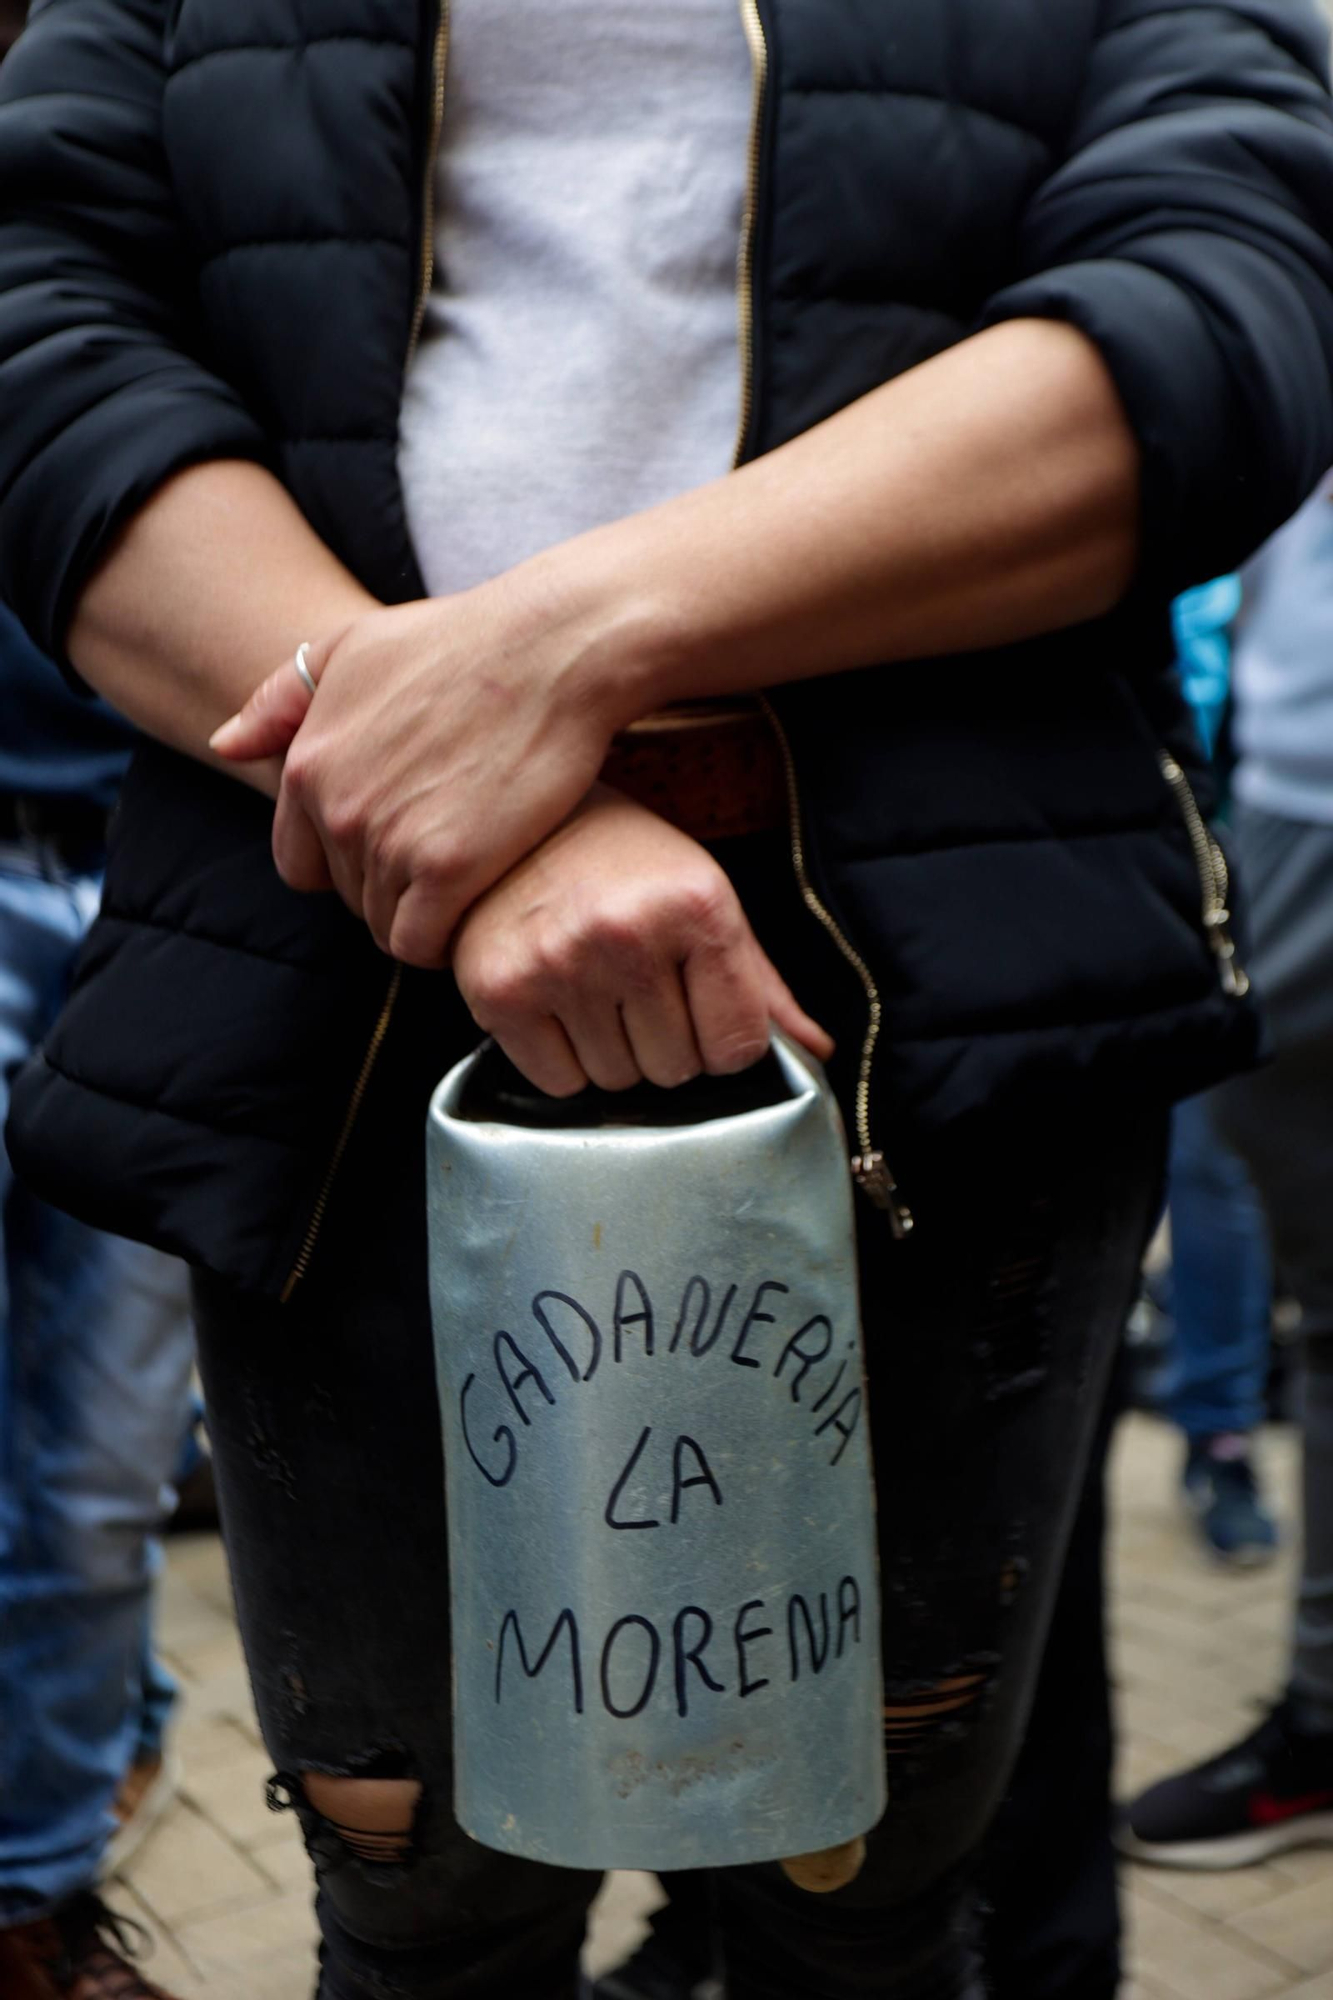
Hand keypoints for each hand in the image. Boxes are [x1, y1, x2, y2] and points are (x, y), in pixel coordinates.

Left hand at [210, 576, 637, 966]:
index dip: (347, 864)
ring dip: (424, 915)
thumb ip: (283, 698)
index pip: (300, 862)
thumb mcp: (355, 647)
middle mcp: (338, 809)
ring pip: (386, 924)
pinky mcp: (449, 870)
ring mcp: (391, 842)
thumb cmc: (463, 641)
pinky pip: (422, 943)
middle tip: (447, 856)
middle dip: (391, 887)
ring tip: (470, 880)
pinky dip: (445, 941)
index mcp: (308, 764)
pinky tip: (477, 907)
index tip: (397, 845)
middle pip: (349, 897)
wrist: (552, 649)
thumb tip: (226, 746)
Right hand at [451, 786, 833, 1094]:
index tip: (704, 1012)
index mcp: (696, 905)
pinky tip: (560, 1007)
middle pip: (676, 1069)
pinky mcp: (499, 990)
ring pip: (617, 1079)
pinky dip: (565, 1061)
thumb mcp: (705, 897)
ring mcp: (557, 963)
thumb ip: (760, 984)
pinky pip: (558, 1082)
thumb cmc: (626, 861)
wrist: (517, 821)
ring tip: (598, 991)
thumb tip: (818, 1055)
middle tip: (640, 991)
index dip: (725, 1041)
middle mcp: (627, 934)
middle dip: (667, 1044)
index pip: (738, 1046)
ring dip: (615, 1052)